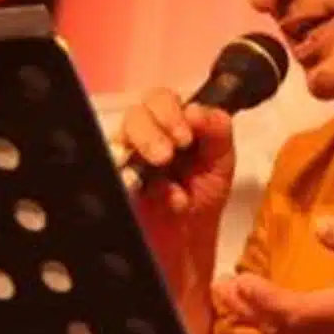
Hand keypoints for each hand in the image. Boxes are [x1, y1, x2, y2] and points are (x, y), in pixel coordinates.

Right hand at [116, 89, 234, 220]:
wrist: (190, 234)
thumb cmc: (204, 189)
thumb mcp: (222, 158)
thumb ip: (216, 129)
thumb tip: (194, 110)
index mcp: (172, 121)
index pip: (160, 99)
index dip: (170, 112)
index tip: (185, 138)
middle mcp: (145, 133)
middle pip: (135, 114)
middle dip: (152, 131)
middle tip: (167, 155)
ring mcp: (126, 158)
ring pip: (118, 138)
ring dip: (140, 150)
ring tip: (159, 167)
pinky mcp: (115, 182)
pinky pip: (111, 172)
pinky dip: (128, 180)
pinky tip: (144, 190)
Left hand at [212, 217, 333, 333]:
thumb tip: (320, 226)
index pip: (294, 311)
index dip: (263, 299)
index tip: (240, 281)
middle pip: (279, 329)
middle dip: (246, 308)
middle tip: (220, 285)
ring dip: (254, 318)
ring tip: (229, 293)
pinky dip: (269, 326)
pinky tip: (256, 310)